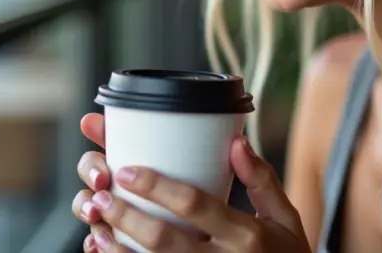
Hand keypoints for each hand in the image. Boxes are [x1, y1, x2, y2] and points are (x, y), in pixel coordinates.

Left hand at [72, 113, 310, 252]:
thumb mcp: (285, 217)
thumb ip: (262, 179)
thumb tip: (235, 141)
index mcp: (246, 234)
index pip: (196, 205)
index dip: (158, 187)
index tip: (128, 169)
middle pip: (165, 239)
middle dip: (128, 216)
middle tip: (101, 193)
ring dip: (119, 247)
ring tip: (96, 224)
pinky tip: (106, 251)